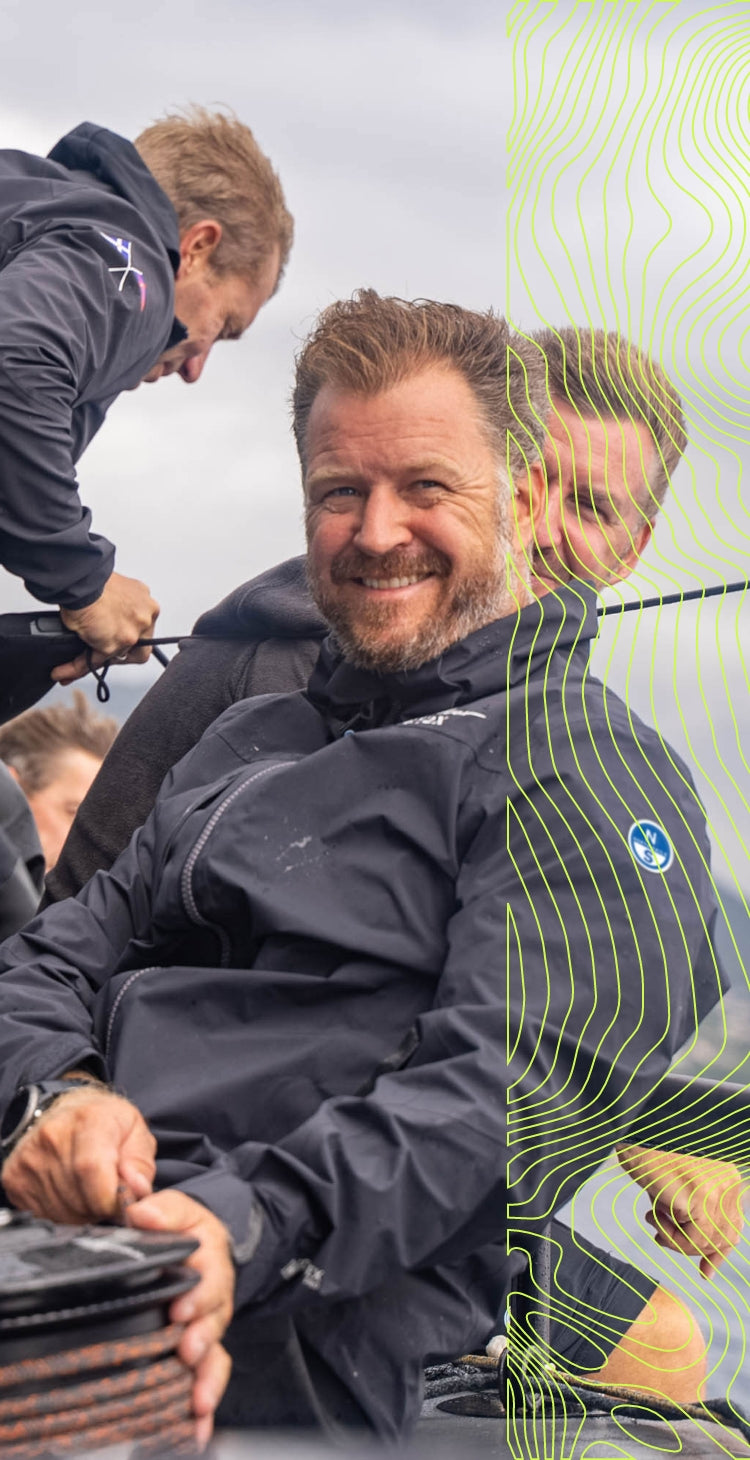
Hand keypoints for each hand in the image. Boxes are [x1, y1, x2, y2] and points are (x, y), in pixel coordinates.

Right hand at [2, 1087, 155, 1222]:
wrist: (64, 1110)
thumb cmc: (103, 1122)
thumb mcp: (135, 1131)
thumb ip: (140, 1163)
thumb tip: (135, 1190)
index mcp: (87, 1120)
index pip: (91, 1170)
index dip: (110, 1198)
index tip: (120, 1201)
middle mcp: (52, 1137)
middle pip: (78, 1198)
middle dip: (99, 1207)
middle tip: (106, 1192)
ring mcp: (29, 1159)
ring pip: (61, 1212)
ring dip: (82, 1212)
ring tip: (88, 1189)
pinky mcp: (14, 1178)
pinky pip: (43, 1215)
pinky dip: (62, 1213)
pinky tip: (69, 1192)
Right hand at [54, 572, 159, 681]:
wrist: (79, 579)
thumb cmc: (90, 579)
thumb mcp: (112, 591)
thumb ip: (117, 608)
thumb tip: (105, 620)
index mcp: (145, 602)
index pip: (141, 630)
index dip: (126, 639)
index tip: (110, 639)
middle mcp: (145, 617)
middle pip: (136, 647)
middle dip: (116, 654)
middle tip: (96, 652)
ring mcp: (132, 632)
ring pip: (116, 657)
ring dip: (94, 660)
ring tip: (74, 663)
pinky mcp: (114, 644)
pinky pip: (95, 661)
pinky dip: (77, 667)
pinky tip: (65, 670)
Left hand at [126, 1189, 233, 1446]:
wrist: (197, 1245)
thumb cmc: (182, 1229)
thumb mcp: (175, 1210)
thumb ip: (160, 1210)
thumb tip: (140, 1212)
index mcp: (209, 1260)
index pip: (209, 1276)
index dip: (198, 1295)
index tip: (180, 1311)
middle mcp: (213, 1298)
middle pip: (214, 1320)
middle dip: (202, 1338)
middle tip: (187, 1351)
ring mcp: (207, 1328)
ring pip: (214, 1354)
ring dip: (208, 1378)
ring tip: (198, 1402)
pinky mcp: (199, 1352)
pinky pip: (206, 1379)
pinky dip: (203, 1405)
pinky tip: (197, 1432)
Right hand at [617, 1143, 745, 1277]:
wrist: (635, 1131)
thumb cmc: (652, 1156)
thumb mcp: (679, 1190)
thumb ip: (696, 1222)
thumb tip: (708, 1272)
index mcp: (727, 1178)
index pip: (733, 1228)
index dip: (718, 1253)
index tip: (705, 1272)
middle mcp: (727, 1183)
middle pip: (721, 1238)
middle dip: (691, 1248)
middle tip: (662, 1237)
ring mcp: (715, 1189)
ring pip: (706, 1242)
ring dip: (676, 1241)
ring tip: (655, 1222)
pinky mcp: (698, 1196)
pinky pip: (691, 1236)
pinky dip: (670, 1235)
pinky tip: (653, 1215)